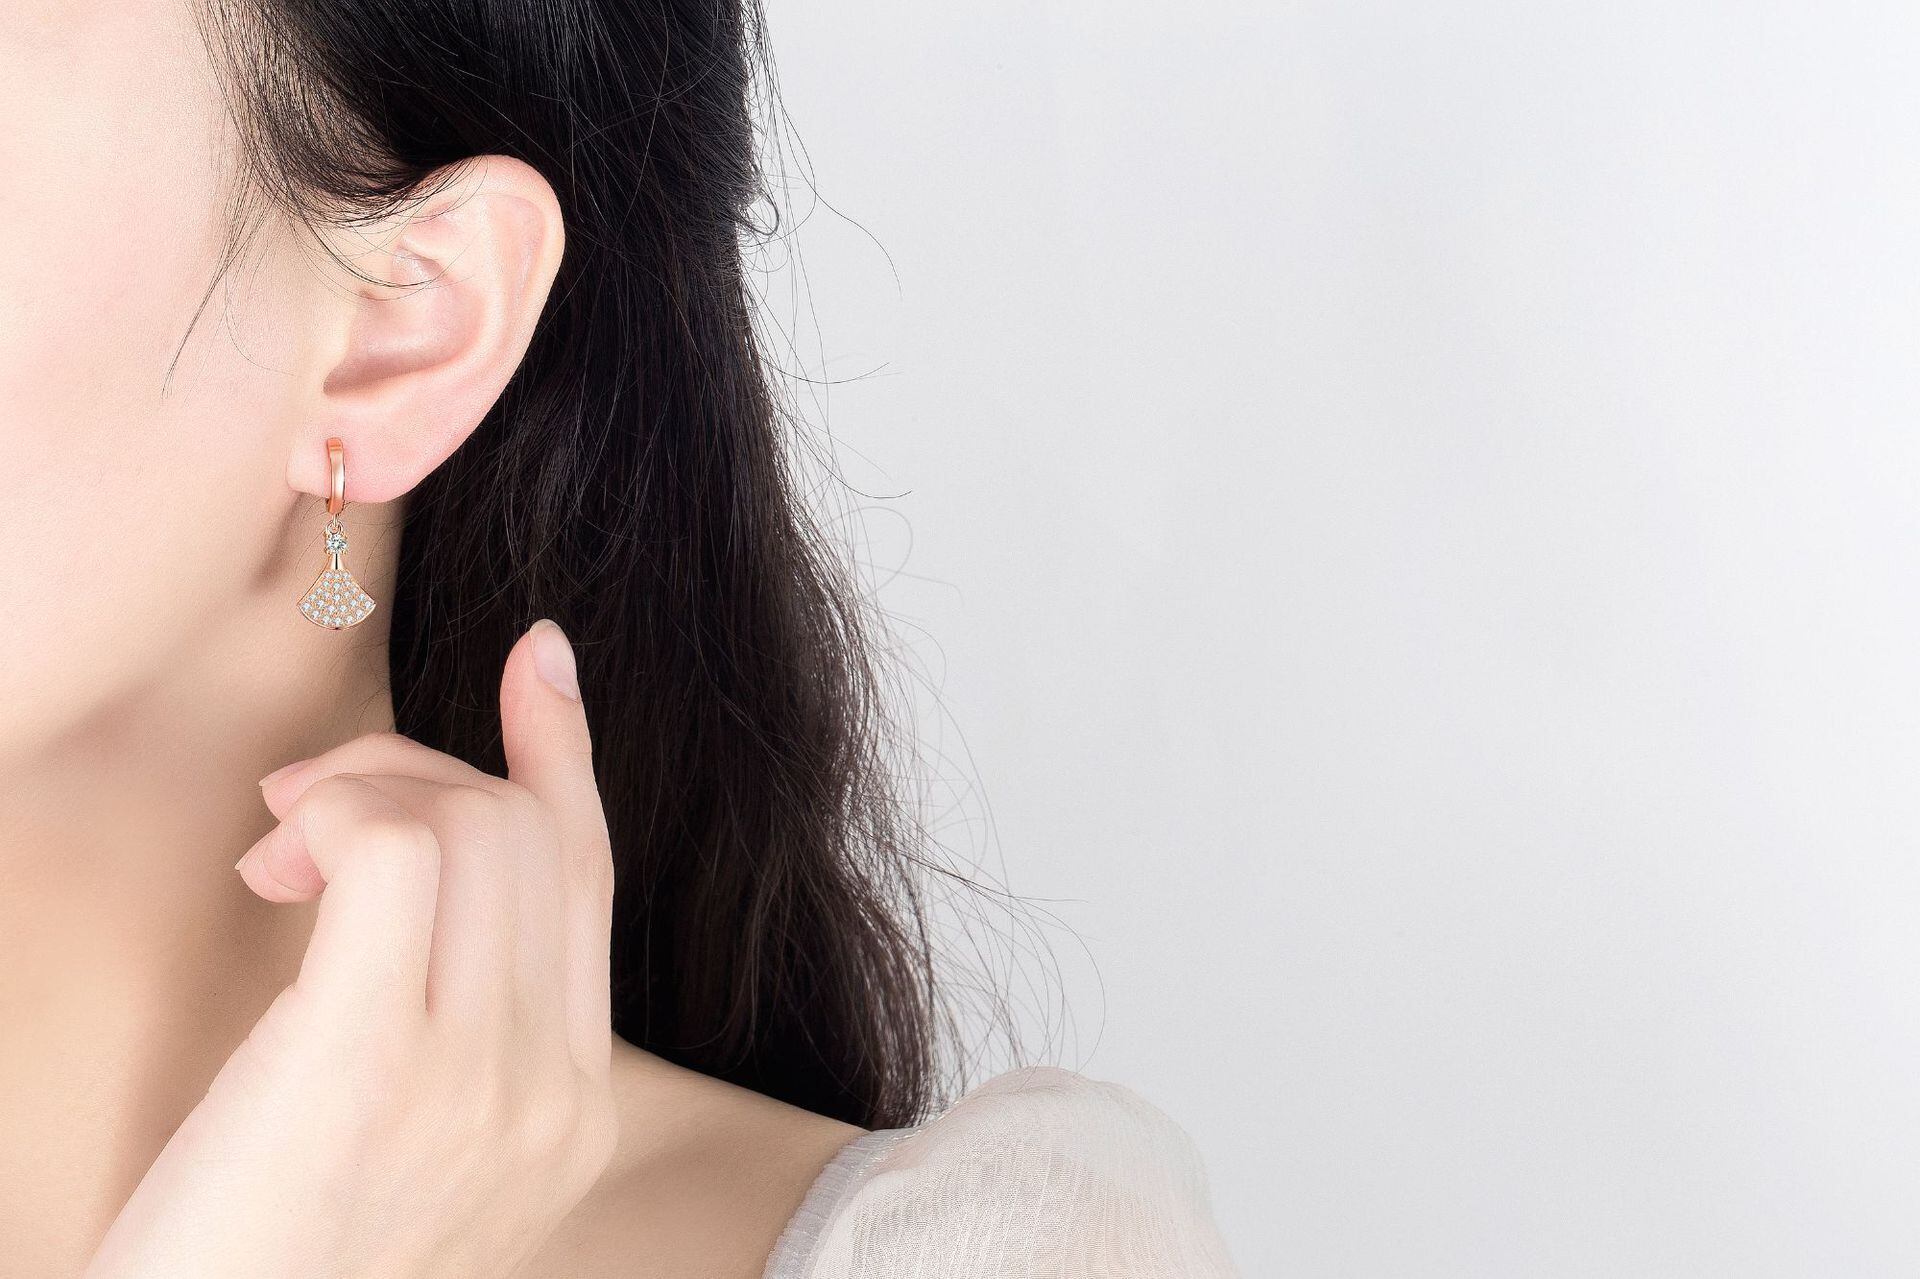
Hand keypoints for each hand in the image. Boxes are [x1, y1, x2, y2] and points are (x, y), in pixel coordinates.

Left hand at [85, 620, 618, 1278]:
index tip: (538, 664)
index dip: (563, 755)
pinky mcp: (369, 1063)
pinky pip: (392, 853)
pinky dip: (341, 813)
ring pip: (470, 825)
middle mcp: (550, 1094)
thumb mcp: (415, 1147)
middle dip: (417, 771)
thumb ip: (463, 1019)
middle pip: (531, 835)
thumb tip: (429, 860)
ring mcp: (476, 1083)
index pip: (590, 883)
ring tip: (284, 841)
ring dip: (366, 786)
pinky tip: (281, 860)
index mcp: (574, 1113)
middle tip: (310, 815)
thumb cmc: (277, 1263)